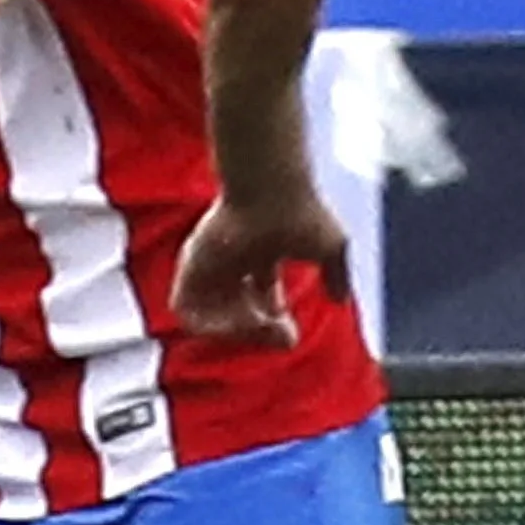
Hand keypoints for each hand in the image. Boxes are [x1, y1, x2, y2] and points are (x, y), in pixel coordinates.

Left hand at [168, 181, 353, 346]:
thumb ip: (337, 274)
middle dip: (257, 332)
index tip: (291, 333)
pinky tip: (237, 319)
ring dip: (235, 331)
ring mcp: (210, 262)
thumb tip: (339, 300)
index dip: (273, 322)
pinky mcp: (191, 264)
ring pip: (210, 315)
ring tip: (259, 326)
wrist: (271, 189)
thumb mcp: (332, 247)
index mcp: (261, 252)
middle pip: (236, 309)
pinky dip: (208, 324)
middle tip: (282, 335)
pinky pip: (185, 310)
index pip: (261, 296)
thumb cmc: (301, 211)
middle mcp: (232, 259)